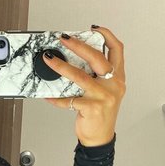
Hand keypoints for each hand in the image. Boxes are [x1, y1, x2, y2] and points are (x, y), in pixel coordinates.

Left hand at [43, 27, 125, 146]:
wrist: (100, 137)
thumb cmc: (100, 112)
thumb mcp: (103, 90)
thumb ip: (95, 75)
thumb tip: (72, 58)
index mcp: (117, 77)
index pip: (117, 50)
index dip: (107, 35)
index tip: (94, 28)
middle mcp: (113, 85)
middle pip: (97, 58)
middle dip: (78, 45)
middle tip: (63, 39)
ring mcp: (103, 97)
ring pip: (80, 76)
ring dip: (61, 66)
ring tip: (49, 59)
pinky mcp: (92, 108)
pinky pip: (68, 99)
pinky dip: (55, 97)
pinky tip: (47, 94)